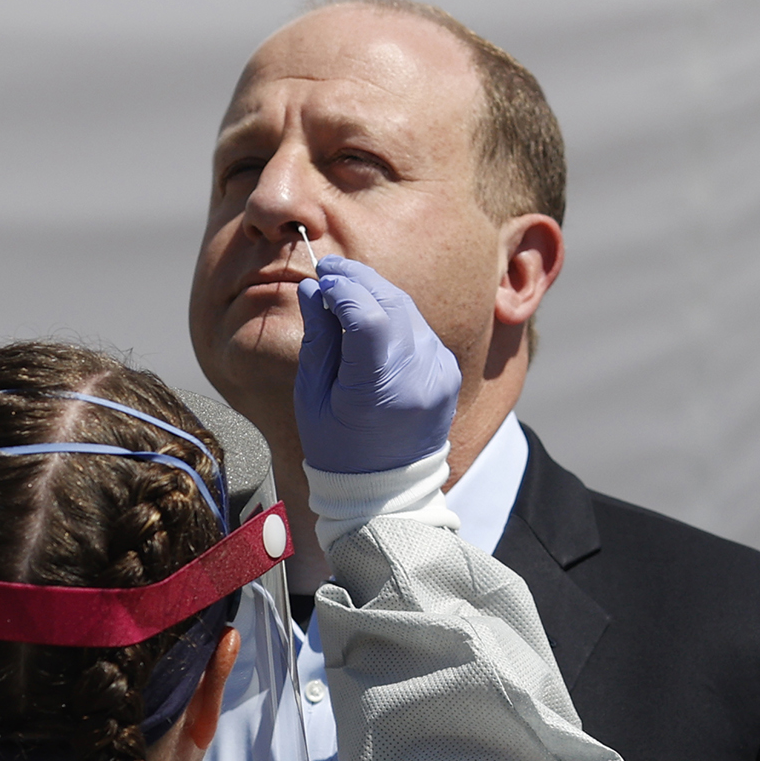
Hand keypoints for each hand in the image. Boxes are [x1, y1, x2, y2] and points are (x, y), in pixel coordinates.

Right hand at [294, 256, 460, 473]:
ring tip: (344, 289)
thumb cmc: (337, 447)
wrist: (387, 490)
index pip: (368, 317)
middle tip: (329, 270)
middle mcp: (418, 379)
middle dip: (359, 280)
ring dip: (375, 292)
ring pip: (408, 309)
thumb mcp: (312, 397)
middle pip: (392, 304)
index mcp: (379, 392)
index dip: (343, 287)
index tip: (321, 276)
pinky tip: (369, 314)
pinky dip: (393, 314)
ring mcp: (439, 374)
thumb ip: (317, 339)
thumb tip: (311, 289)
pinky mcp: (448, 371)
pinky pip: (419, 327)